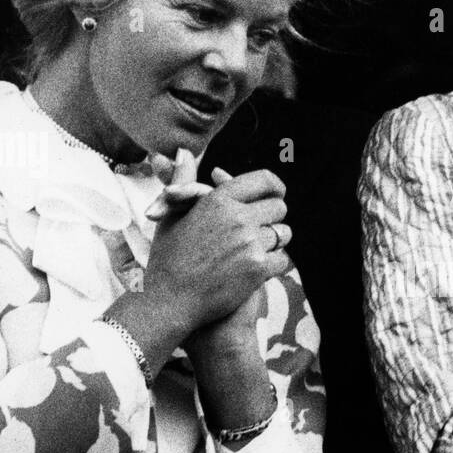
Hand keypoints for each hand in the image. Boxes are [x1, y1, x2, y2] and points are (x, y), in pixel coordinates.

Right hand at [141, 150, 291, 337]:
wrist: (169, 301)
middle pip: (279, 207)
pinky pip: (284, 259)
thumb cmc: (168, 258)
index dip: (275, 187)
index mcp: (218, 200)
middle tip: (261, 228)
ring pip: (283, 233)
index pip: (264, 180)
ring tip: (256, 250)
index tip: (276, 195)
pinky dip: (275, 264)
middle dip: (273, 217)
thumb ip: (184, 181)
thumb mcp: (173, 215)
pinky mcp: (258, 269)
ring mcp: (249, 244)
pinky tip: (258, 268)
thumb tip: (184, 151)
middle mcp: (237, 218)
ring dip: (275, 241)